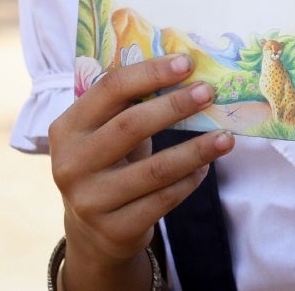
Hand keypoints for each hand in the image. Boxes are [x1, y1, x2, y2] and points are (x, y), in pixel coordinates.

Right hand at [49, 54, 233, 284]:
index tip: (187, 62)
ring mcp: (90, 200)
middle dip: (175, 106)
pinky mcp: (114, 229)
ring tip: (226, 137)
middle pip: (131, 125)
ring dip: (196, 150)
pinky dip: (189, 181)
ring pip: (155, 169)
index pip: (109, 89)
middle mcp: (71, 164)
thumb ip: (130, 104)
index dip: (150, 73)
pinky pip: (164, 200)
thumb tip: (187, 69)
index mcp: (68, 129)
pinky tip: (205, 168)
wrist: (92, 231)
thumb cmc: (109, 164)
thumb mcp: (106, 133)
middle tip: (209, 92)